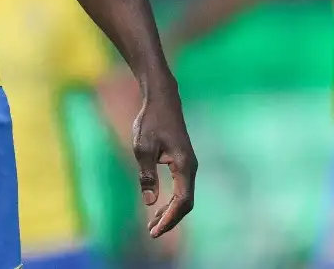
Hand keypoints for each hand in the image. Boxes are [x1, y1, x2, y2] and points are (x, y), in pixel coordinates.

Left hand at [131, 83, 196, 236]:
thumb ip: (147, 175)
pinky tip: (157, 207)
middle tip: (152, 233)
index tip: (155, 230)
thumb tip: (149, 202)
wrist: (162, 100)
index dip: (170, 218)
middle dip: (170, 220)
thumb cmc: (151, 121)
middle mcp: (191, 167)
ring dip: (169, 212)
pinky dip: (170, 202)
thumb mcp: (142, 148)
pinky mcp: (182, 163)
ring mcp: (188, 166)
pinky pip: (180, 189)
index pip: (182, 201)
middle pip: (185, 203)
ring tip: (152, 225)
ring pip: (183, 197)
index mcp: (184, 165)